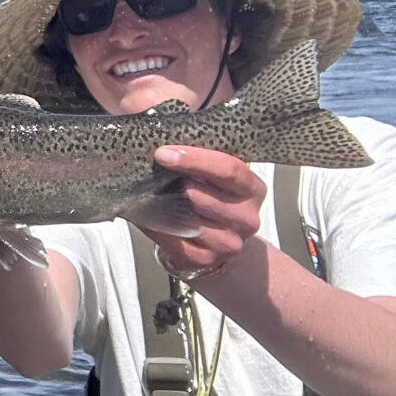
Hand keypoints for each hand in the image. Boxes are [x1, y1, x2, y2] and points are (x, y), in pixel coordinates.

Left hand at [144, 146, 264, 279]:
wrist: (217, 244)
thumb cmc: (212, 200)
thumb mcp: (216, 175)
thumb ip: (199, 157)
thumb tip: (162, 135)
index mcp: (252, 189)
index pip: (228, 169)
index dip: (195, 160)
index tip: (164, 154)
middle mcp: (246, 217)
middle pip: (202, 195)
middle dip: (171, 182)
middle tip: (150, 172)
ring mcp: (229, 243)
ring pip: (186, 219)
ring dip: (160, 204)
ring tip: (144, 191)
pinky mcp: (206, 260)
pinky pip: (173, 240)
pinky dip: (154, 226)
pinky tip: (144, 214)